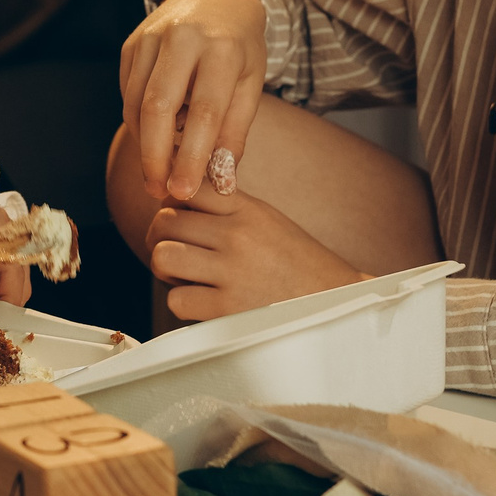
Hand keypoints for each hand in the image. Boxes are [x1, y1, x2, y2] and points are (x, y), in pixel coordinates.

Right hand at [120, 0, 267, 202]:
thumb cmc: (238, 49)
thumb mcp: (251, 85)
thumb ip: (234, 133)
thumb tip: (221, 182)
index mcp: (222, 49)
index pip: (205, 112)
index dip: (192, 156)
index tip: (184, 190)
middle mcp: (183, 38)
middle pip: (158, 107)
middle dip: (155, 156)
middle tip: (158, 191)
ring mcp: (151, 37)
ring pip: (136, 103)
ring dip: (144, 143)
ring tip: (158, 171)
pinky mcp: (131, 43)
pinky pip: (127, 93)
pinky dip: (138, 121)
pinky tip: (154, 136)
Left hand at [145, 185, 363, 321]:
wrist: (334, 302)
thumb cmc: (297, 263)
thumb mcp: (267, 220)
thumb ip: (227, 206)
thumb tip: (178, 195)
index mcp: (247, 208)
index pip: (189, 186)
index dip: (173, 202)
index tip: (179, 216)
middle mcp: (238, 235)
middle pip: (165, 222)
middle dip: (161, 239)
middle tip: (177, 251)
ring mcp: (232, 271)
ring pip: (163, 257)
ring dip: (167, 270)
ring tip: (185, 276)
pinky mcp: (228, 308)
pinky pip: (176, 299)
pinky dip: (183, 302)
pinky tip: (202, 301)